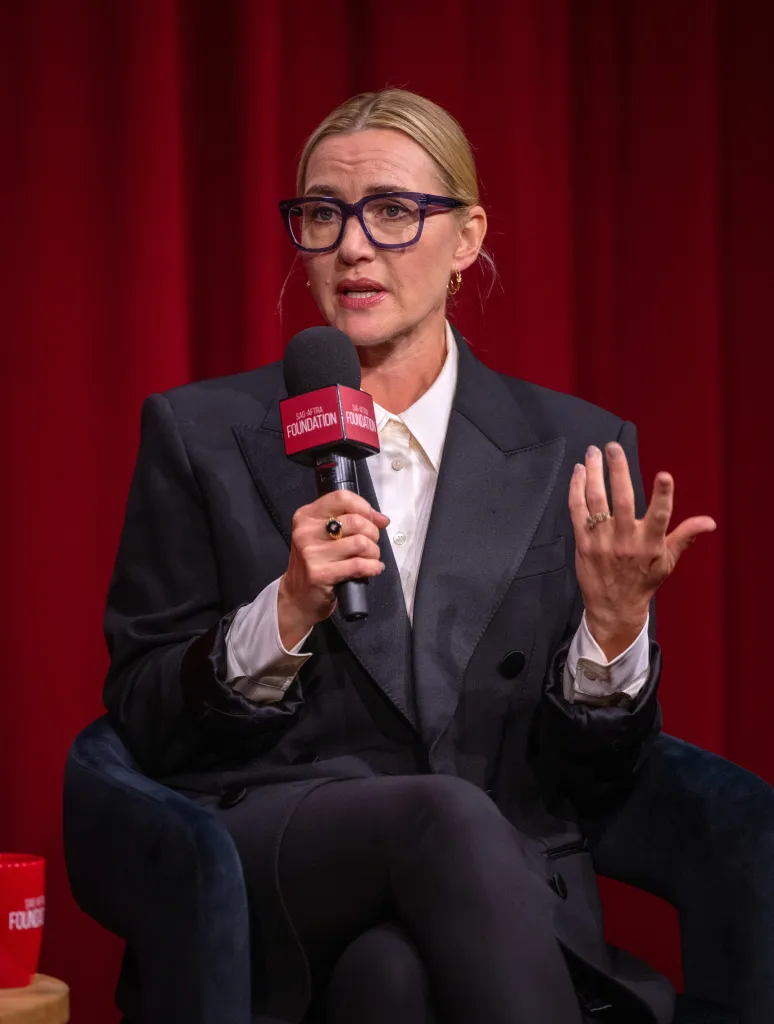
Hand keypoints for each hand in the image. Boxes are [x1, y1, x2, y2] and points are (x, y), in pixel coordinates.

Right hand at [278, 490, 389, 648]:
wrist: (297, 596)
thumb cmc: (316, 562)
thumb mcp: (326, 536)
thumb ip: (352, 520)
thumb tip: (382, 519)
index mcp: (307, 516)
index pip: (342, 497)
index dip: (364, 508)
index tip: (372, 520)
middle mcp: (306, 531)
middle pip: (356, 521)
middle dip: (373, 534)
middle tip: (371, 545)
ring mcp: (311, 553)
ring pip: (360, 543)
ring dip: (373, 552)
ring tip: (370, 558)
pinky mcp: (320, 573)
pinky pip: (358, 564)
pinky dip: (372, 567)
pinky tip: (372, 569)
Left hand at [569, 442, 716, 659]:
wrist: (613, 607)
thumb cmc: (643, 581)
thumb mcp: (667, 562)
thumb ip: (684, 536)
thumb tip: (710, 522)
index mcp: (650, 544)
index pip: (660, 516)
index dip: (663, 496)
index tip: (664, 475)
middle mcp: (625, 541)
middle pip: (622, 501)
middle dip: (617, 471)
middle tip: (613, 447)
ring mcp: (601, 542)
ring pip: (596, 502)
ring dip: (593, 474)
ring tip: (593, 452)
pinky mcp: (583, 544)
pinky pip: (577, 512)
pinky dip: (576, 490)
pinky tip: (578, 473)